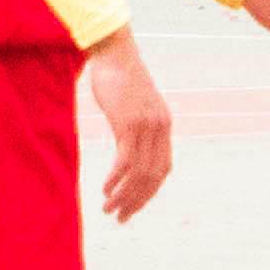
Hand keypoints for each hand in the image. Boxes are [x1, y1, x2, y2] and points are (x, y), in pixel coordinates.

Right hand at [84, 27, 176, 220]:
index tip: (132, 207)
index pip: (163, 170)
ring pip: (140, 172)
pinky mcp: (129, 122)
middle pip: (154, 176)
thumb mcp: (134, 107)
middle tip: (119, 217)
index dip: (148, 193)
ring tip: (108, 209)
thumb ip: (136, 128)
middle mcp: (160, 128)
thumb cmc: (120, 79)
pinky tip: (106, 189)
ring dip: (124, 195)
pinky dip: (117, 179)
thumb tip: (128, 148)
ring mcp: (146, 126)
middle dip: (137, 201)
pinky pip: (126, 160)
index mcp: (164, 126)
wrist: (115, 53)